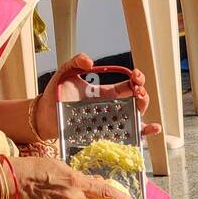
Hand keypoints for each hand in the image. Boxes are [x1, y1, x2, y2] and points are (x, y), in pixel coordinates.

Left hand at [36, 52, 161, 139]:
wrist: (45, 116)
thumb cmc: (56, 95)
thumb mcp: (66, 72)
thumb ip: (76, 61)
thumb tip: (90, 60)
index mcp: (105, 94)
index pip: (128, 86)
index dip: (136, 79)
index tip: (135, 75)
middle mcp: (112, 109)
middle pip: (136, 101)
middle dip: (142, 93)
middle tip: (138, 88)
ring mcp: (110, 124)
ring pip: (136, 119)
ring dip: (145, 109)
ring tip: (142, 100)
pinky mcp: (106, 137)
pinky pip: (129, 137)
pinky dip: (144, 133)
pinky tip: (153, 127)